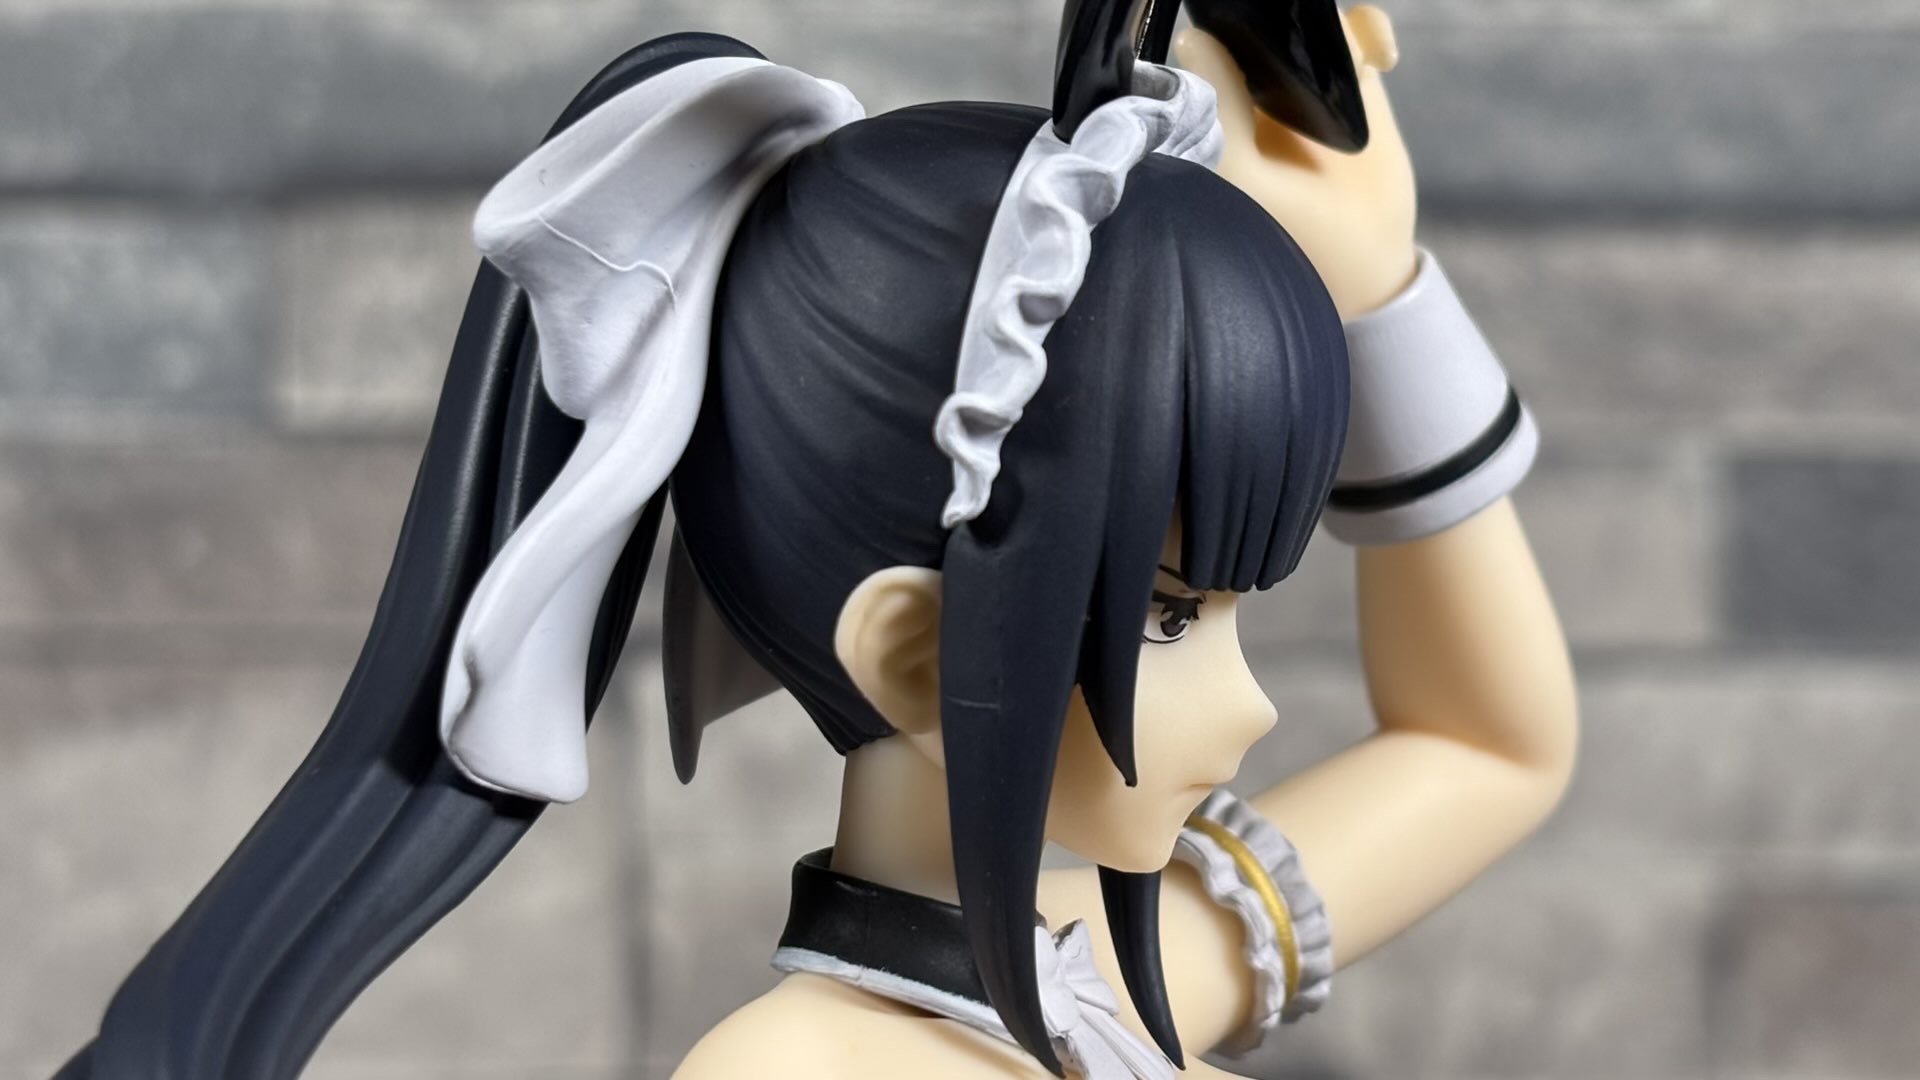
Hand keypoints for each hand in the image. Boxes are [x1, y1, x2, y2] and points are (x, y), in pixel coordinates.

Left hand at [1175, 6, 1418, 318]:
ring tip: (1351, 70)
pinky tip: (1382, 61)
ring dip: (1326, 31)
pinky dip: (1370, 31)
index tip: (1247, 50)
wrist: (1362, 259)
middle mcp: (1252, 92)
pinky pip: (1357, 31)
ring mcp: (1302, 85)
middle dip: (1277, 25)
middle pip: (1256, 25)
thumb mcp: (1242, 177)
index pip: (1205, 49)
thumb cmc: (1287, 231)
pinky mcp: (1350, 83)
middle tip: (1300, 59)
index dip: (1224, 38)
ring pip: (1304, 24)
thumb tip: (1192, 38)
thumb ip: (1219, 111)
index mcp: (1212, 114)